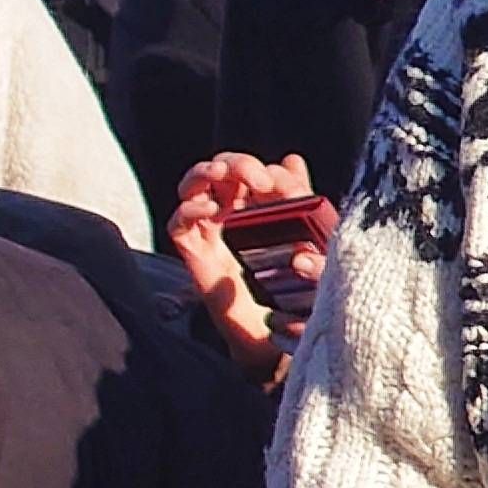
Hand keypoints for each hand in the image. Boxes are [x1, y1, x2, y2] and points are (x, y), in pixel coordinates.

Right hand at [166, 150, 315, 384]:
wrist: (281, 329)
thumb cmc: (297, 281)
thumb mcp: (308, 234)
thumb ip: (299, 196)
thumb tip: (291, 159)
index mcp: (260, 203)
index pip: (255, 169)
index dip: (267, 169)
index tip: (287, 186)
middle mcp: (232, 212)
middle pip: (222, 169)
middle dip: (237, 163)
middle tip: (259, 179)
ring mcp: (211, 231)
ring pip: (194, 186)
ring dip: (203, 173)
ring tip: (221, 174)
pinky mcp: (196, 253)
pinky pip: (179, 223)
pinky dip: (188, 210)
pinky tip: (209, 211)